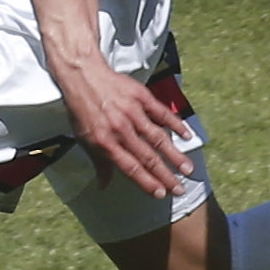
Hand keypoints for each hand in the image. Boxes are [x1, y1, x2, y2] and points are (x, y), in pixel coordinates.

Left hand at [57, 60, 193, 200]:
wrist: (83, 76)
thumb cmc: (82, 109)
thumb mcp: (84, 139)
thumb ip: (98, 163)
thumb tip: (103, 185)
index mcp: (105, 142)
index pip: (130, 168)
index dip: (146, 182)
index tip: (160, 194)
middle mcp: (120, 130)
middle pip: (147, 157)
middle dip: (165, 176)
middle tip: (180, 189)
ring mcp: (132, 113)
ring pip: (158, 138)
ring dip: (175, 155)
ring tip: (188, 169)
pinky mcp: (141, 97)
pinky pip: (162, 113)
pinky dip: (176, 125)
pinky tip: (187, 136)